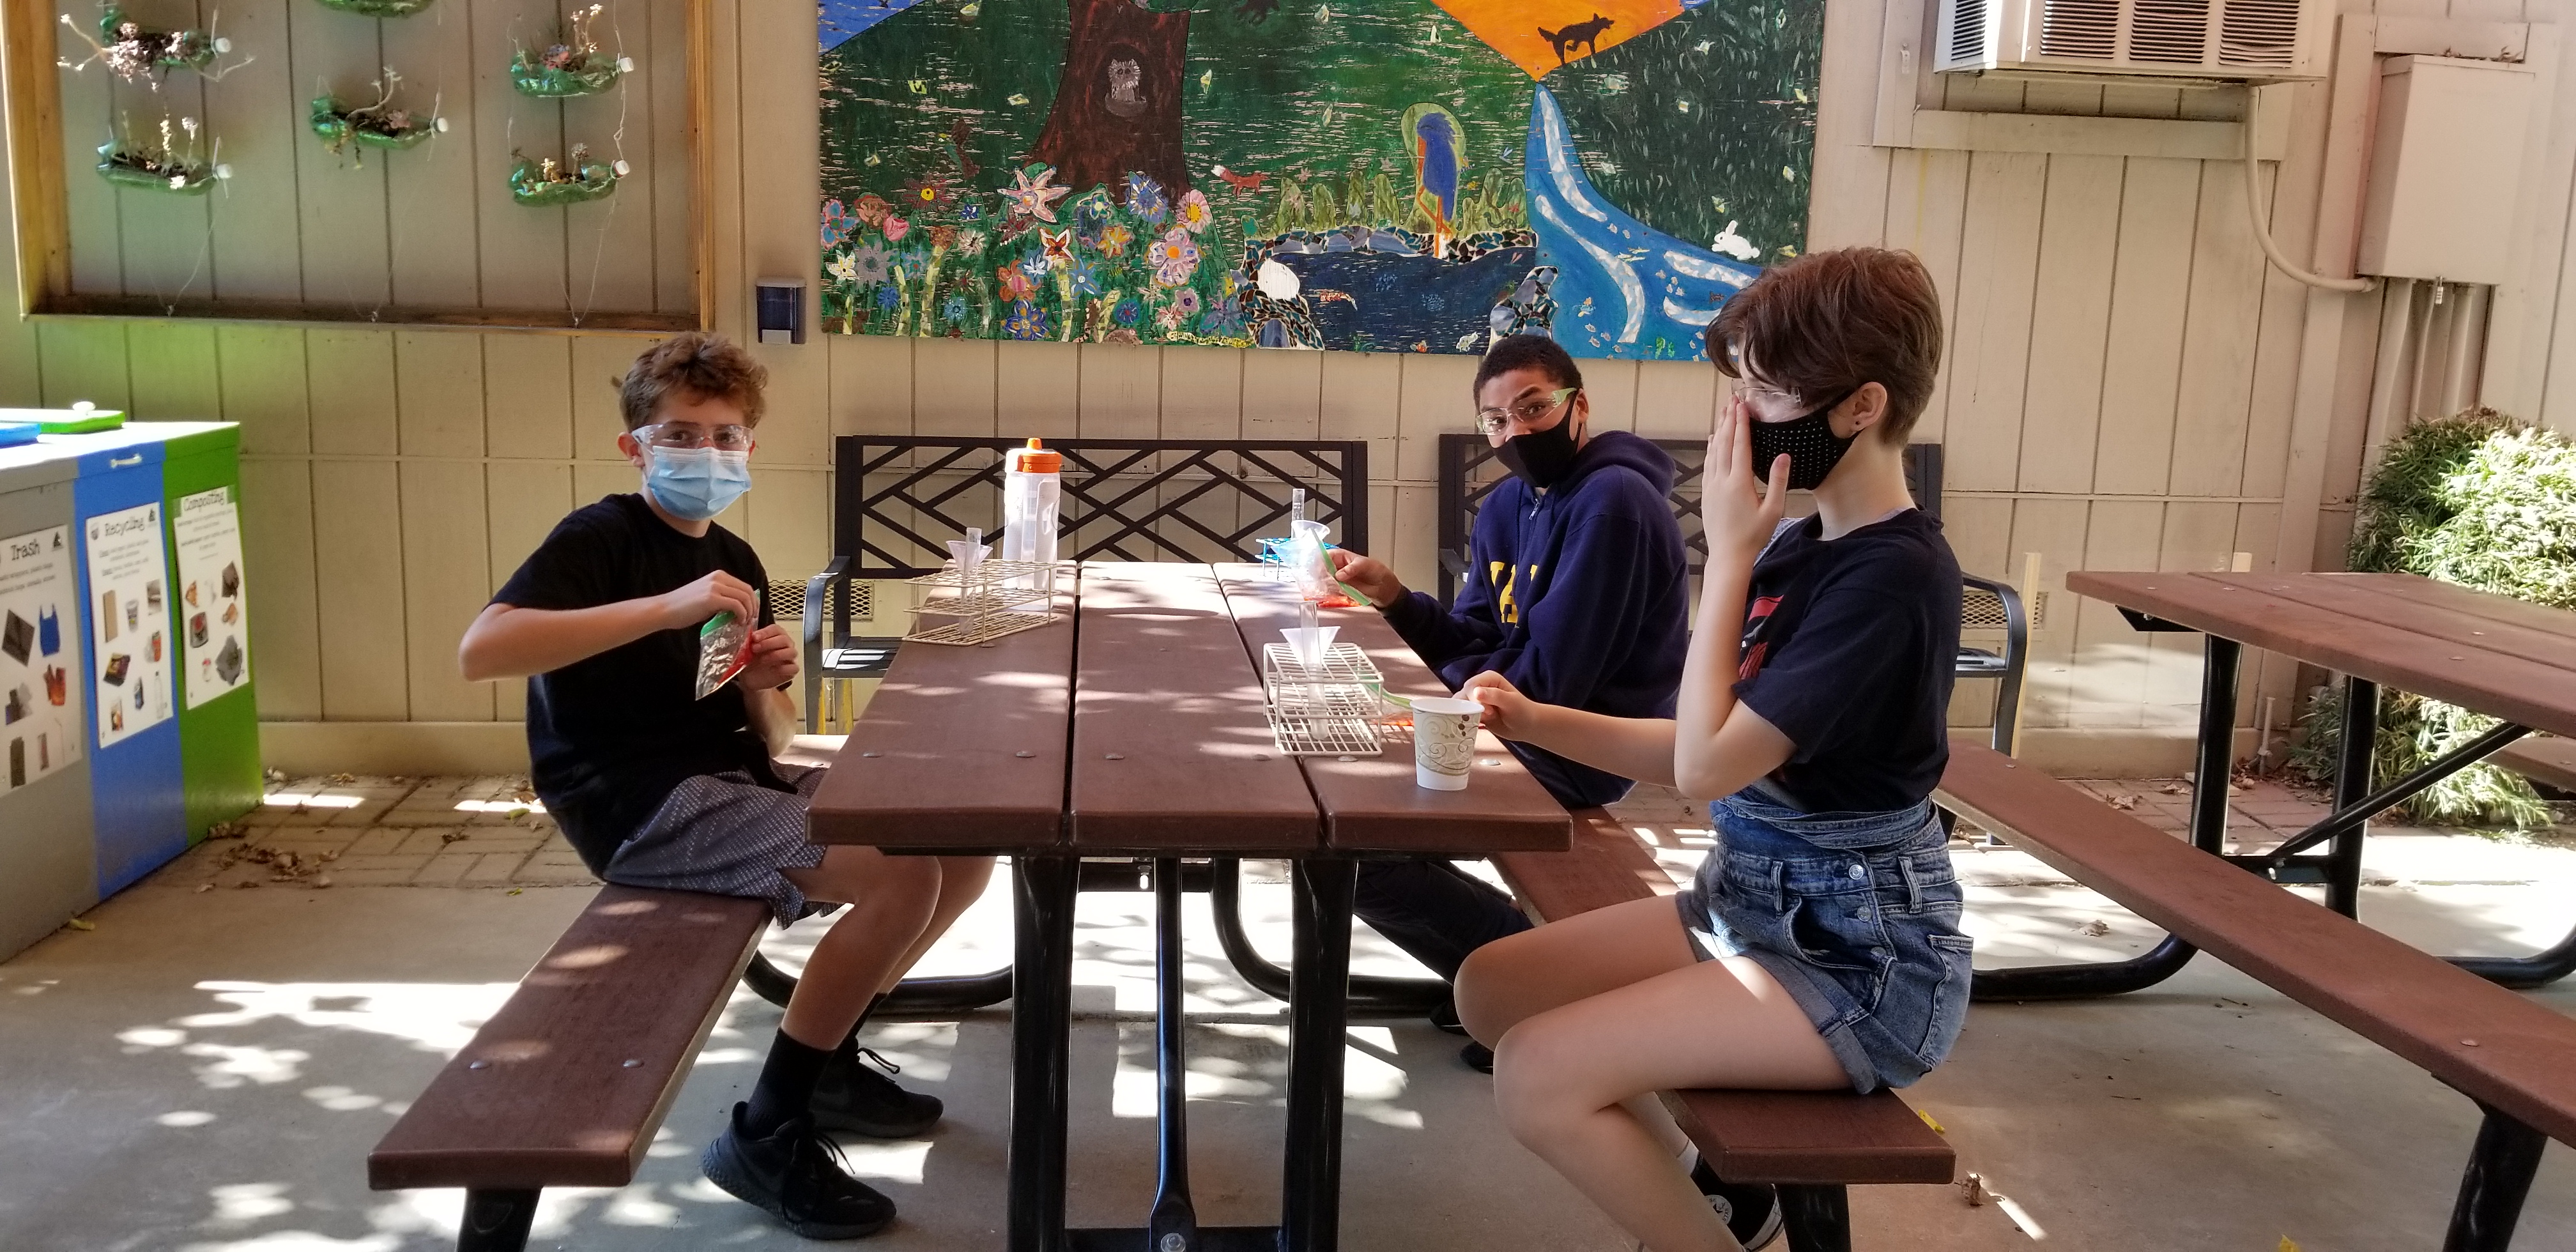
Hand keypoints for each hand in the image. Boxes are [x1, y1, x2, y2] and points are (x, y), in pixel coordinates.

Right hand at [657, 570, 759, 631]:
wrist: (665, 609)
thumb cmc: (684, 606)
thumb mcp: (707, 596)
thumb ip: (723, 597)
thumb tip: (739, 608)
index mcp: (719, 575)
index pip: (745, 586)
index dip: (752, 601)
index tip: (751, 614)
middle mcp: (719, 578)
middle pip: (748, 591)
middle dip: (754, 607)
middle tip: (751, 620)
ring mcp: (715, 587)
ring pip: (745, 597)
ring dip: (749, 612)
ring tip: (744, 623)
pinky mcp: (712, 598)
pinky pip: (736, 605)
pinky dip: (742, 615)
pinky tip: (738, 622)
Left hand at [735, 624, 798, 690]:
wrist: (751, 678)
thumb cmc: (752, 661)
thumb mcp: (747, 651)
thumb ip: (749, 643)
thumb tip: (749, 638)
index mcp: (776, 636)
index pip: (775, 629)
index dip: (765, 633)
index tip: (754, 637)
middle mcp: (786, 645)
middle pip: (784, 639)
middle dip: (769, 643)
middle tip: (755, 648)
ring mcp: (790, 658)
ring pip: (791, 652)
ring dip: (775, 655)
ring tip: (762, 660)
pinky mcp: (792, 670)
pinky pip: (793, 668)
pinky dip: (783, 668)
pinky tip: (772, 669)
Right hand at [1327, 547, 1402, 608]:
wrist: (1385, 589)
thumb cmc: (1378, 572)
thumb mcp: (1367, 565)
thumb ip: (1353, 568)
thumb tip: (1339, 574)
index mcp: (1343, 556)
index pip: (1327, 555)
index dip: (1322, 560)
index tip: (1320, 568)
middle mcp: (1338, 567)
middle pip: (1323, 569)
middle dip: (1321, 574)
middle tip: (1322, 580)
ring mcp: (1339, 579)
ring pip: (1325, 580)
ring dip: (1324, 584)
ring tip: (1326, 588)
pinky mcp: (1341, 590)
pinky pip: (1331, 591)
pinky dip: (1329, 593)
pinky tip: (1331, 594)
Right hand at [1458, 670, 1540, 741]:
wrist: (1527, 726)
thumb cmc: (1523, 711)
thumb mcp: (1511, 702)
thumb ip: (1494, 696)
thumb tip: (1476, 692)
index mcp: (1488, 678)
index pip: (1471, 685)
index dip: (1475, 699)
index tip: (1490, 711)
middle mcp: (1479, 687)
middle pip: (1462, 695)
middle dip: (1470, 709)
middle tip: (1488, 716)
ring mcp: (1475, 700)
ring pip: (1459, 706)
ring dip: (1466, 716)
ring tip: (1484, 721)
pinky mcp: (1473, 712)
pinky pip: (1461, 715)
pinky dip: (1465, 721)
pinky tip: (1478, 725)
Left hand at [1702, 398, 1788, 567]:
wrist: (1728, 555)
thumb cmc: (1754, 535)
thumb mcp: (1773, 510)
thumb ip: (1779, 481)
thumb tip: (1785, 455)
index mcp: (1739, 482)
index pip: (1740, 445)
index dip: (1741, 423)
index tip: (1742, 405)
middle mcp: (1722, 480)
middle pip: (1724, 443)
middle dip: (1728, 419)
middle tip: (1732, 399)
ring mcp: (1711, 486)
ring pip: (1714, 451)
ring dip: (1719, 430)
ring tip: (1724, 412)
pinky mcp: (1706, 492)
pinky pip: (1708, 463)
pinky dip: (1711, 448)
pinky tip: (1713, 439)